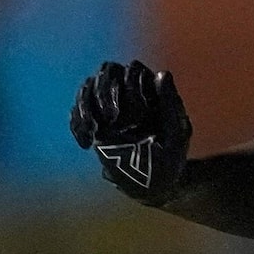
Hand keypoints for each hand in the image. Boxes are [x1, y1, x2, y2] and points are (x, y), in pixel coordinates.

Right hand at [71, 59, 191, 204]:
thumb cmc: (172, 156)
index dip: (130, 86)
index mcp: (150, 90)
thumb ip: (170, 103)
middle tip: (110, 118)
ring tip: (93, 131)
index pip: (132, 70)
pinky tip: (85, 144)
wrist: (155, 182)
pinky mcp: (95, 125)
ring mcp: (108, 108)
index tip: (137, 114)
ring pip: (86, 90)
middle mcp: (128, 93)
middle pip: (105, 73)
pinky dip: (76, 125)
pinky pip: (76, 115)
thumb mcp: (177, 131)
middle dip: (102, 92)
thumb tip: (162, 73)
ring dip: (84, 106)